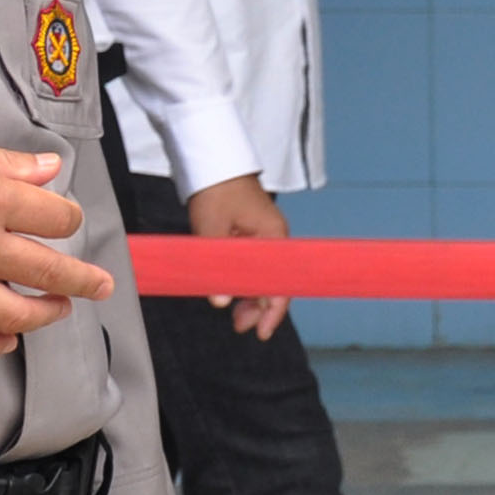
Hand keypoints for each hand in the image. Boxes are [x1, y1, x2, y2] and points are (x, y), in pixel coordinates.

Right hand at [0, 130, 107, 358]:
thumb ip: (6, 163)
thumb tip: (51, 169)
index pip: (57, 218)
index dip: (69, 218)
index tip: (67, 221)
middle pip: (51, 271)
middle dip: (85, 280)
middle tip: (102, 285)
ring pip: (16, 314)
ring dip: (48, 314)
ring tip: (60, 309)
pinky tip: (6, 342)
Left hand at [183, 172, 289, 340]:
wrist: (214, 163)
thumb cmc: (216, 190)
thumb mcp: (212, 229)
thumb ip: (216, 265)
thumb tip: (219, 301)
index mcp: (274, 237)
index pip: (281, 283)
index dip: (273, 310)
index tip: (263, 331)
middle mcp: (275, 241)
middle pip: (275, 284)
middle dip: (260, 309)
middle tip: (240, 328)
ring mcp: (265, 239)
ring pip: (263, 278)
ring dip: (250, 299)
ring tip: (235, 319)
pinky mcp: (252, 237)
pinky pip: (253, 268)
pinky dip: (244, 283)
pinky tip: (231, 296)